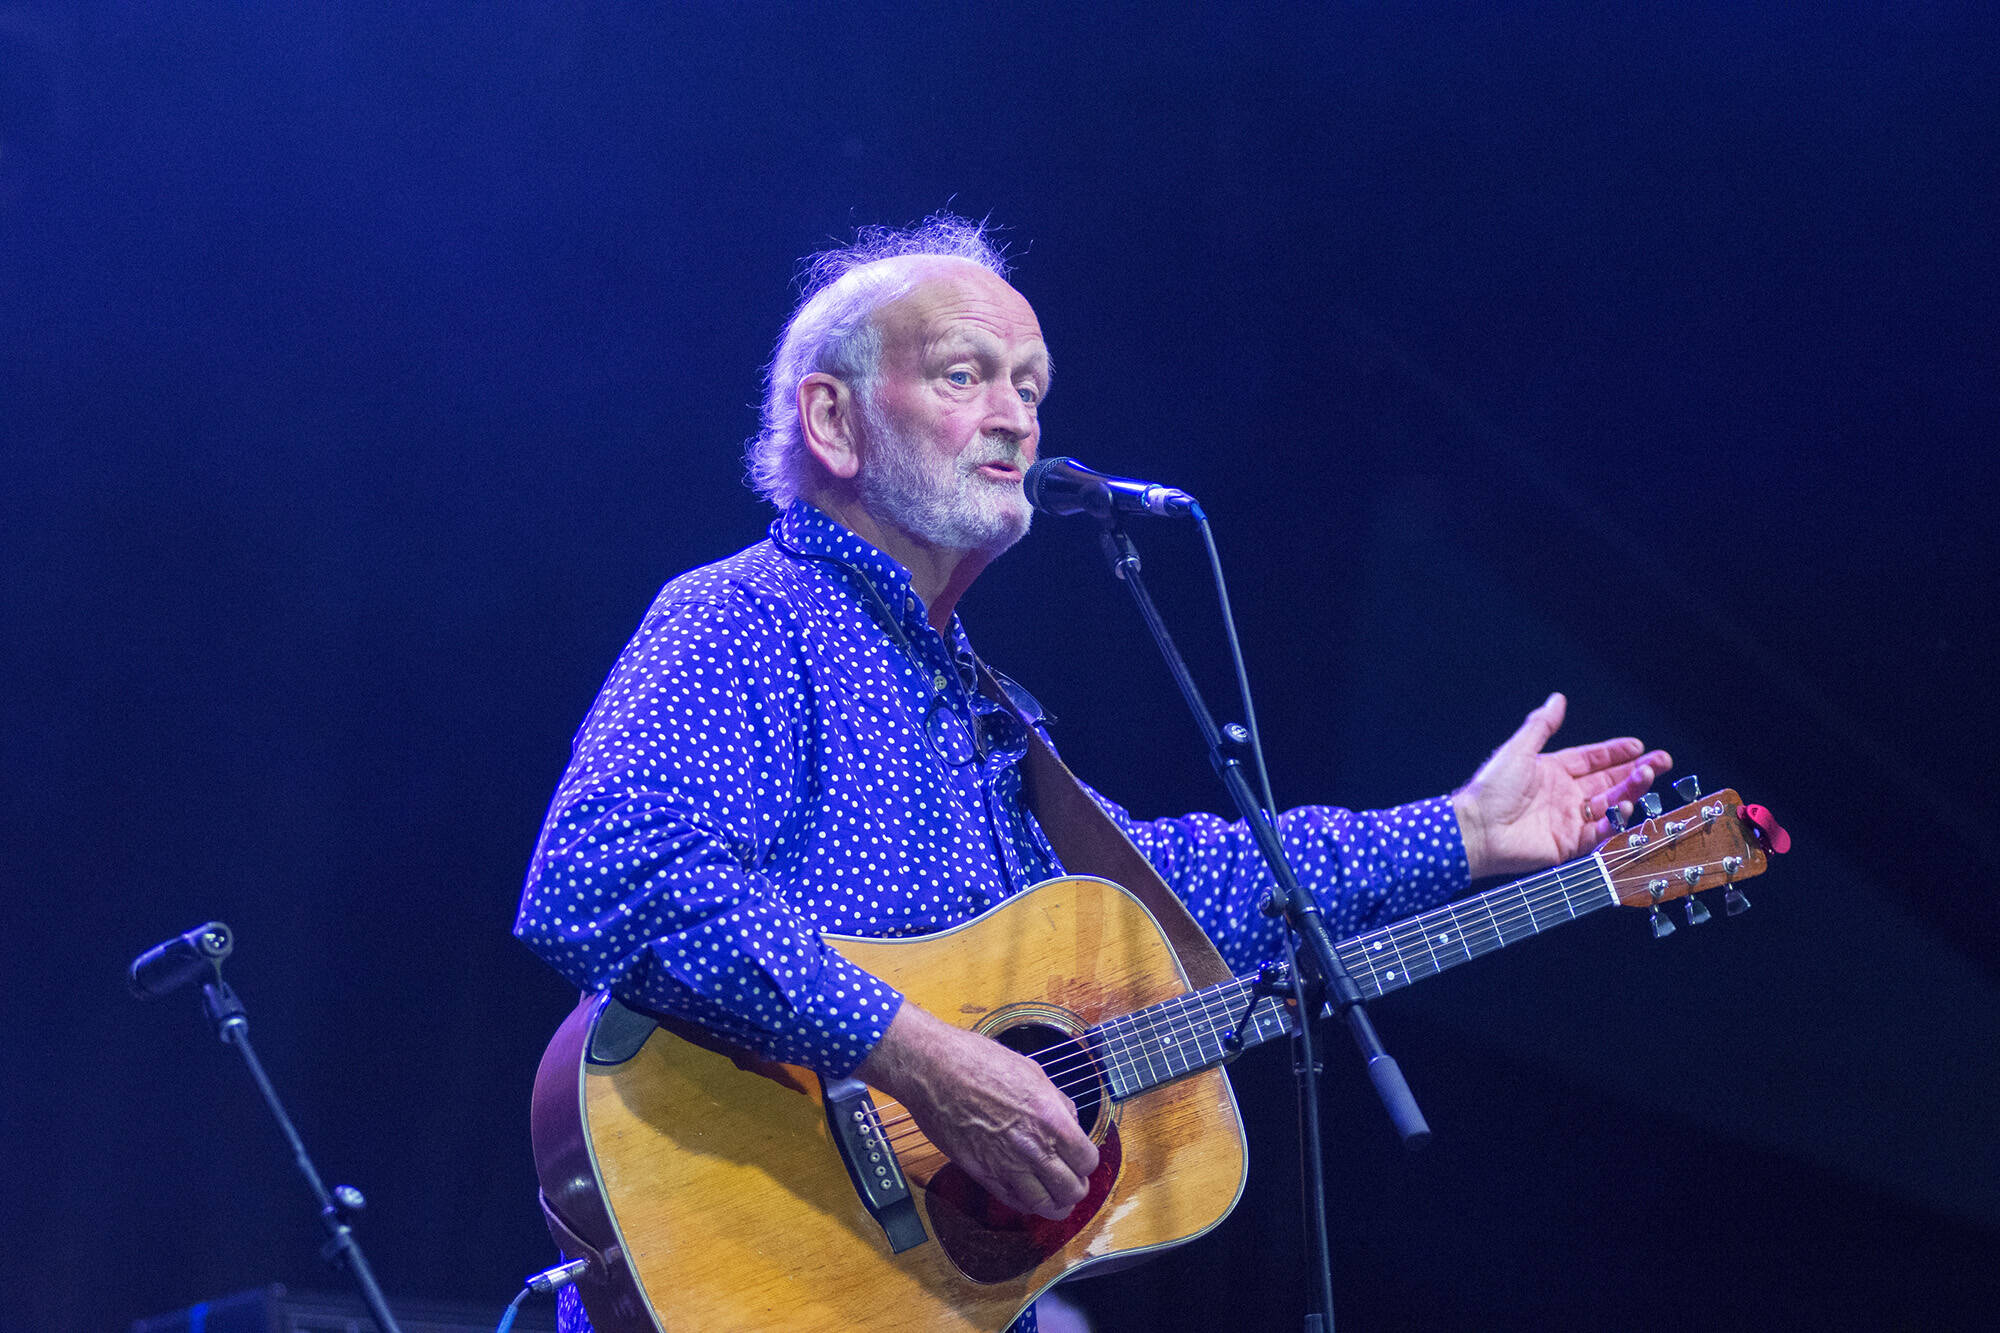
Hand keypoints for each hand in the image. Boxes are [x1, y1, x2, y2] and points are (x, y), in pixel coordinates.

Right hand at [856, 1001, 1098, 1220]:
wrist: (933, 1070)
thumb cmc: (979, 1062)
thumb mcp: (1032, 1072)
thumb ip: (1056, 1102)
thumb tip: (1069, 1121)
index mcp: (1050, 1118)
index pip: (1087, 1161)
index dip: (1086, 1161)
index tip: (1080, 1157)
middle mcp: (1032, 1147)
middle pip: (1072, 1190)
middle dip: (1076, 1186)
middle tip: (1072, 1179)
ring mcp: (1006, 1165)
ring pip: (1045, 1206)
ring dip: (1055, 1203)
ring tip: (1055, 1196)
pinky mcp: (981, 1174)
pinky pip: (1013, 1202)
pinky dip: (1027, 1204)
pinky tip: (1029, 1194)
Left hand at [1451, 692, 1671, 879]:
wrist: (1476, 829)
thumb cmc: (1490, 789)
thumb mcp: (1518, 750)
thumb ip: (1541, 725)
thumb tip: (1557, 698)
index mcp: (1551, 772)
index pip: (1590, 759)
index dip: (1614, 752)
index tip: (1638, 746)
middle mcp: (1563, 795)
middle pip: (1607, 781)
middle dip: (1635, 771)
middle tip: (1662, 761)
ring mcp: (1568, 819)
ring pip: (1609, 804)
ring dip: (1630, 790)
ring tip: (1647, 775)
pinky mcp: (1570, 844)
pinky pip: (1601, 831)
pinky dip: (1616, 820)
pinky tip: (1626, 804)